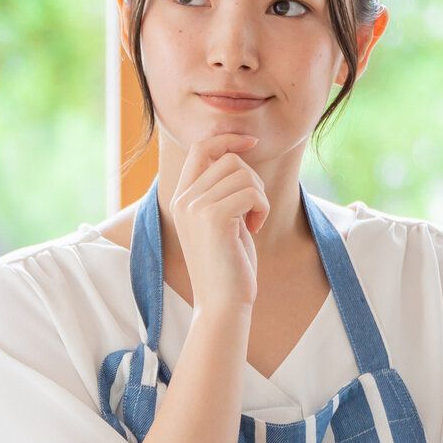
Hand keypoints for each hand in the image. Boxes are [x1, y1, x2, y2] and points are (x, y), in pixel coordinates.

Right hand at [171, 134, 267, 311]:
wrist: (222, 303)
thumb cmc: (228, 265)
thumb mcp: (221, 221)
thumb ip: (222, 191)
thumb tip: (239, 156)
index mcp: (181, 198)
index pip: (201, 148)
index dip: (228, 138)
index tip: (252, 142)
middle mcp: (183, 199)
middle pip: (228, 159)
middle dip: (252, 179)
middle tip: (253, 210)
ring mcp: (195, 207)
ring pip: (242, 173)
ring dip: (259, 196)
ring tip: (253, 222)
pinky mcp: (213, 217)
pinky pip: (251, 192)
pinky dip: (262, 207)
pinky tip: (255, 228)